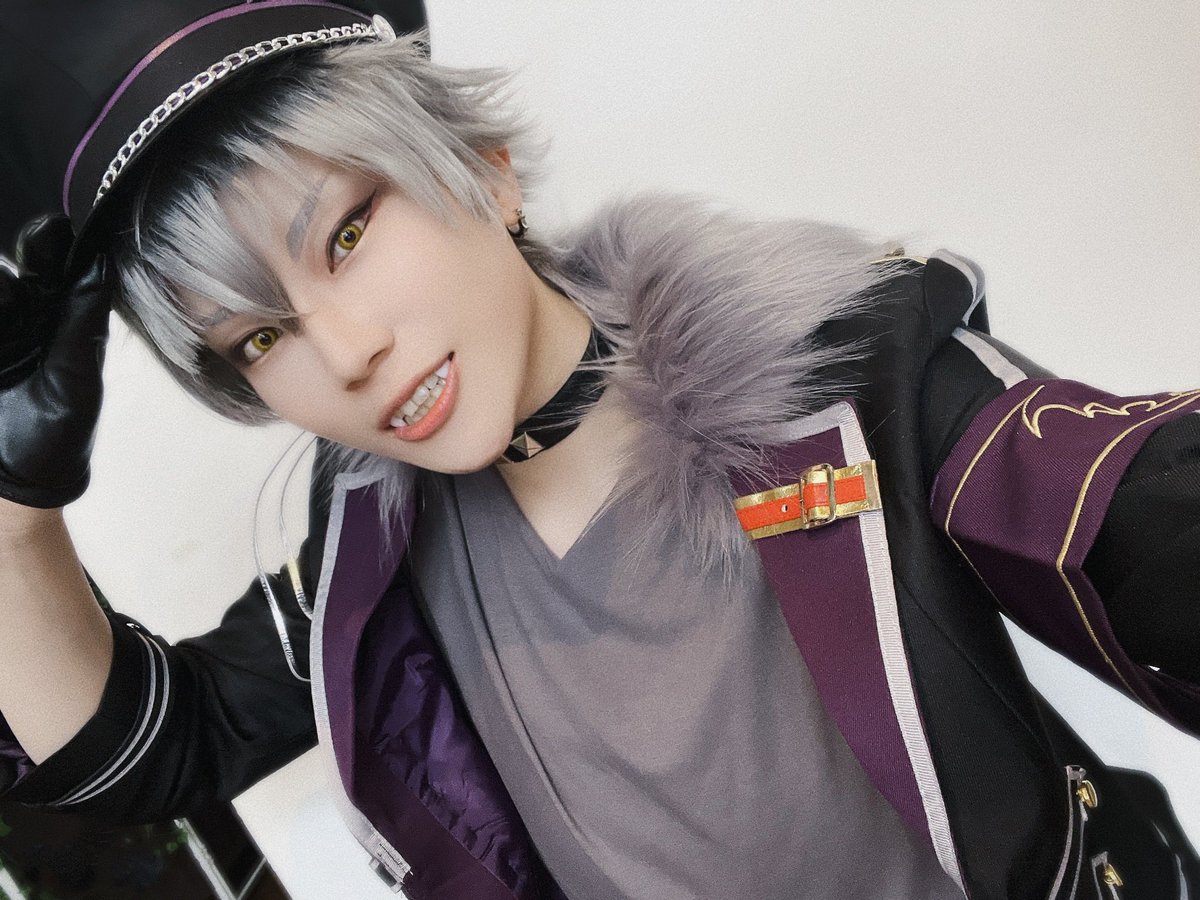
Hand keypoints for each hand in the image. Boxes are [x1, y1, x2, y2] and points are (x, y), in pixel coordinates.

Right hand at [0, 215, 110, 507]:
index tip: (54, 232)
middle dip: (16, 272)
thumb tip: (99, 267)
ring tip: (12, 308)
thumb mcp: (75, 380)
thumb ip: (80, 324)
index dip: (48, 245)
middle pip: (6, 273)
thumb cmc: (56, 437)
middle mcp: (17, 320)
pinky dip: (1, 312)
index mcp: (54, 320)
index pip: (48, 266)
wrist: (13, 487)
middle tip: (26, 275)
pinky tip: (6, 330)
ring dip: (5, 295)